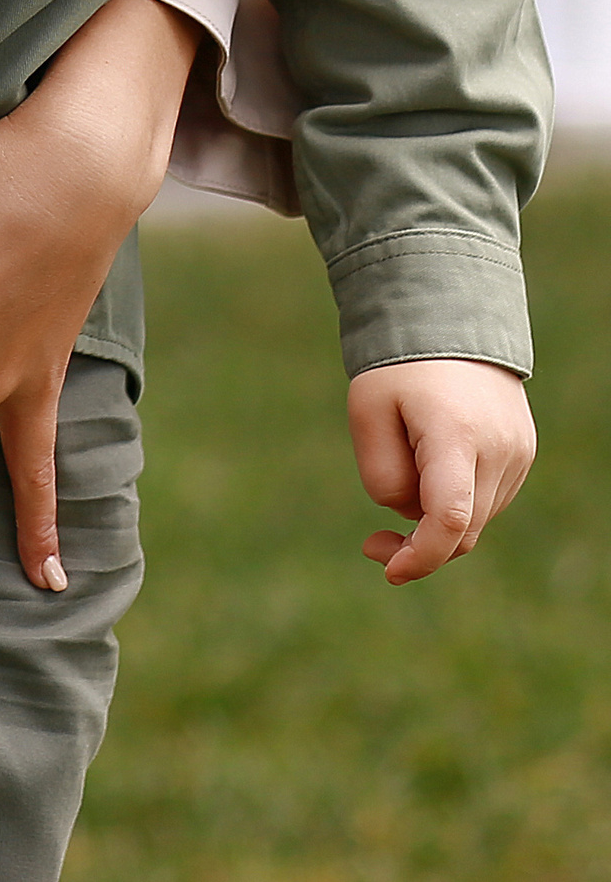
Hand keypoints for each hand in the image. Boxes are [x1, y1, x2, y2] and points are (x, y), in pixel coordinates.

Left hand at [350, 358, 533, 581]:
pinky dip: (457, 500)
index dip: (421, 555)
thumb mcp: (367, 411)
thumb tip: (409, 516)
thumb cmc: (399, 366)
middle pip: (463, 529)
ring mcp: (519, 454)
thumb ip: (383, 473)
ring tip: (401, 468)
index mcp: (456, 435)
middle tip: (372, 546)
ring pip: (476, 518)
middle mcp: (499, 450)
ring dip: (437, 517)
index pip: (450, 518)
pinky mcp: (524, 454)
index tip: (389, 570)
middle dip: (418, 544)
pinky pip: (487, 498)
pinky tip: (430, 465)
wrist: (451, 321)